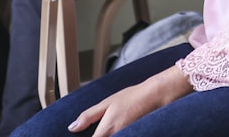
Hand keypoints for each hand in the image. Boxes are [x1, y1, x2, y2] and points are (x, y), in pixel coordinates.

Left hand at [69, 65, 193, 135]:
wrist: (156, 96)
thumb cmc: (132, 97)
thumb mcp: (107, 102)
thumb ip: (88, 116)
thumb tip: (72, 128)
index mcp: (106, 131)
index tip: (82, 136)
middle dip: (99, 136)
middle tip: (100, 129)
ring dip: (108, 136)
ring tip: (109, 129)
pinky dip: (116, 136)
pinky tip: (116, 131)